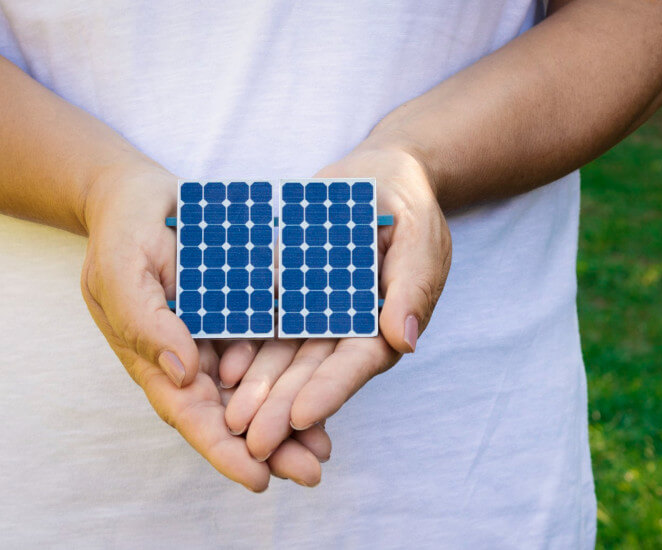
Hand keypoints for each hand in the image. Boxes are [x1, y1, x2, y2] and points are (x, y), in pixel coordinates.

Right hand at [80, 164, 328, 490]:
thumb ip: (147, 322)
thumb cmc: (124, 232)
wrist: (143, 197)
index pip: (191, 416)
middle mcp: (192, 360)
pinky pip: (273, 351)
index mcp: (156, 360)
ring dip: (290, 421)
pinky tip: (326, 390)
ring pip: (258, 392)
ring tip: (325, 448)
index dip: (224, 450)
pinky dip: (296, 375)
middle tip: (311, 470)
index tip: (261, 478)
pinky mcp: (245, 315)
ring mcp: (221, 339)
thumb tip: (185, 374)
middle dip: (270, 448)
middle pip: (232, 416)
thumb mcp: (123, 270)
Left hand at [223, 144, 451, 475]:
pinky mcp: (289, 293)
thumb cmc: (409, 204)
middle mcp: (348, 328)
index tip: (301, 417)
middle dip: (284, 406)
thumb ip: (413, 285)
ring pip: (284, 357)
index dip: (330, 390)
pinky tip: (220, 369)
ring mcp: (316, 313)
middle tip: (253, 440)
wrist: (377, 176)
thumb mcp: (420, 235)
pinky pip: (265, 323)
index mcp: (385, 323)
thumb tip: (404, 339)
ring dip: (259, 389)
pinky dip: (245, 347)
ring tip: (230, 419)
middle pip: (314, 372)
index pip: (357, 363)